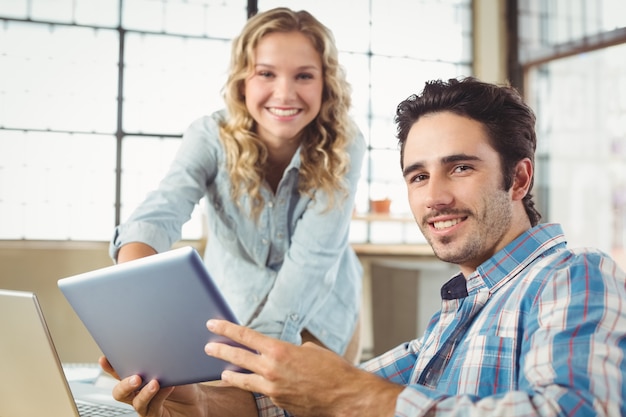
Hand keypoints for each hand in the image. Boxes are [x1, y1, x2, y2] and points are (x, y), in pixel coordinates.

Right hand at [98, 357, 255, 416]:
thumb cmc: (184, 380)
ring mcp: (145, 405)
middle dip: (124, 383)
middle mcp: (137, 392)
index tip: (105, 358)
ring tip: (154, 382)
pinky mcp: (155, 414)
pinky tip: (168, 386)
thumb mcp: (172, 363)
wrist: (199, 400)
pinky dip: (159, 396)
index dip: (109, 366)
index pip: (118, 371)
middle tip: (135, 376)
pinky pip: (152, 407)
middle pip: (119, 391)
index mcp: (137, 376)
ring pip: (135, 401)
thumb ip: (161, 355)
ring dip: (144, 391)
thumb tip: (160, 336)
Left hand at [205, 320, 403, 416]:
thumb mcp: (311, 350)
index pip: (245, 336)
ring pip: (243, 380)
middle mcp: (272, 369)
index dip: (226, 329)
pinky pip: (261, 391)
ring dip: (230, 374)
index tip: (213, 324)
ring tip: (222, 371)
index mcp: (279, 350)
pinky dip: (255, 385)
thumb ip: (291, 350)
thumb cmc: (333, 369)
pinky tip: (252, 383)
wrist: (344, 396)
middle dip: (220, 351)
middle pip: (237, 358)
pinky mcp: (278, 402)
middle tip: (207, 347)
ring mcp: (273, 388)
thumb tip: (284, 353)